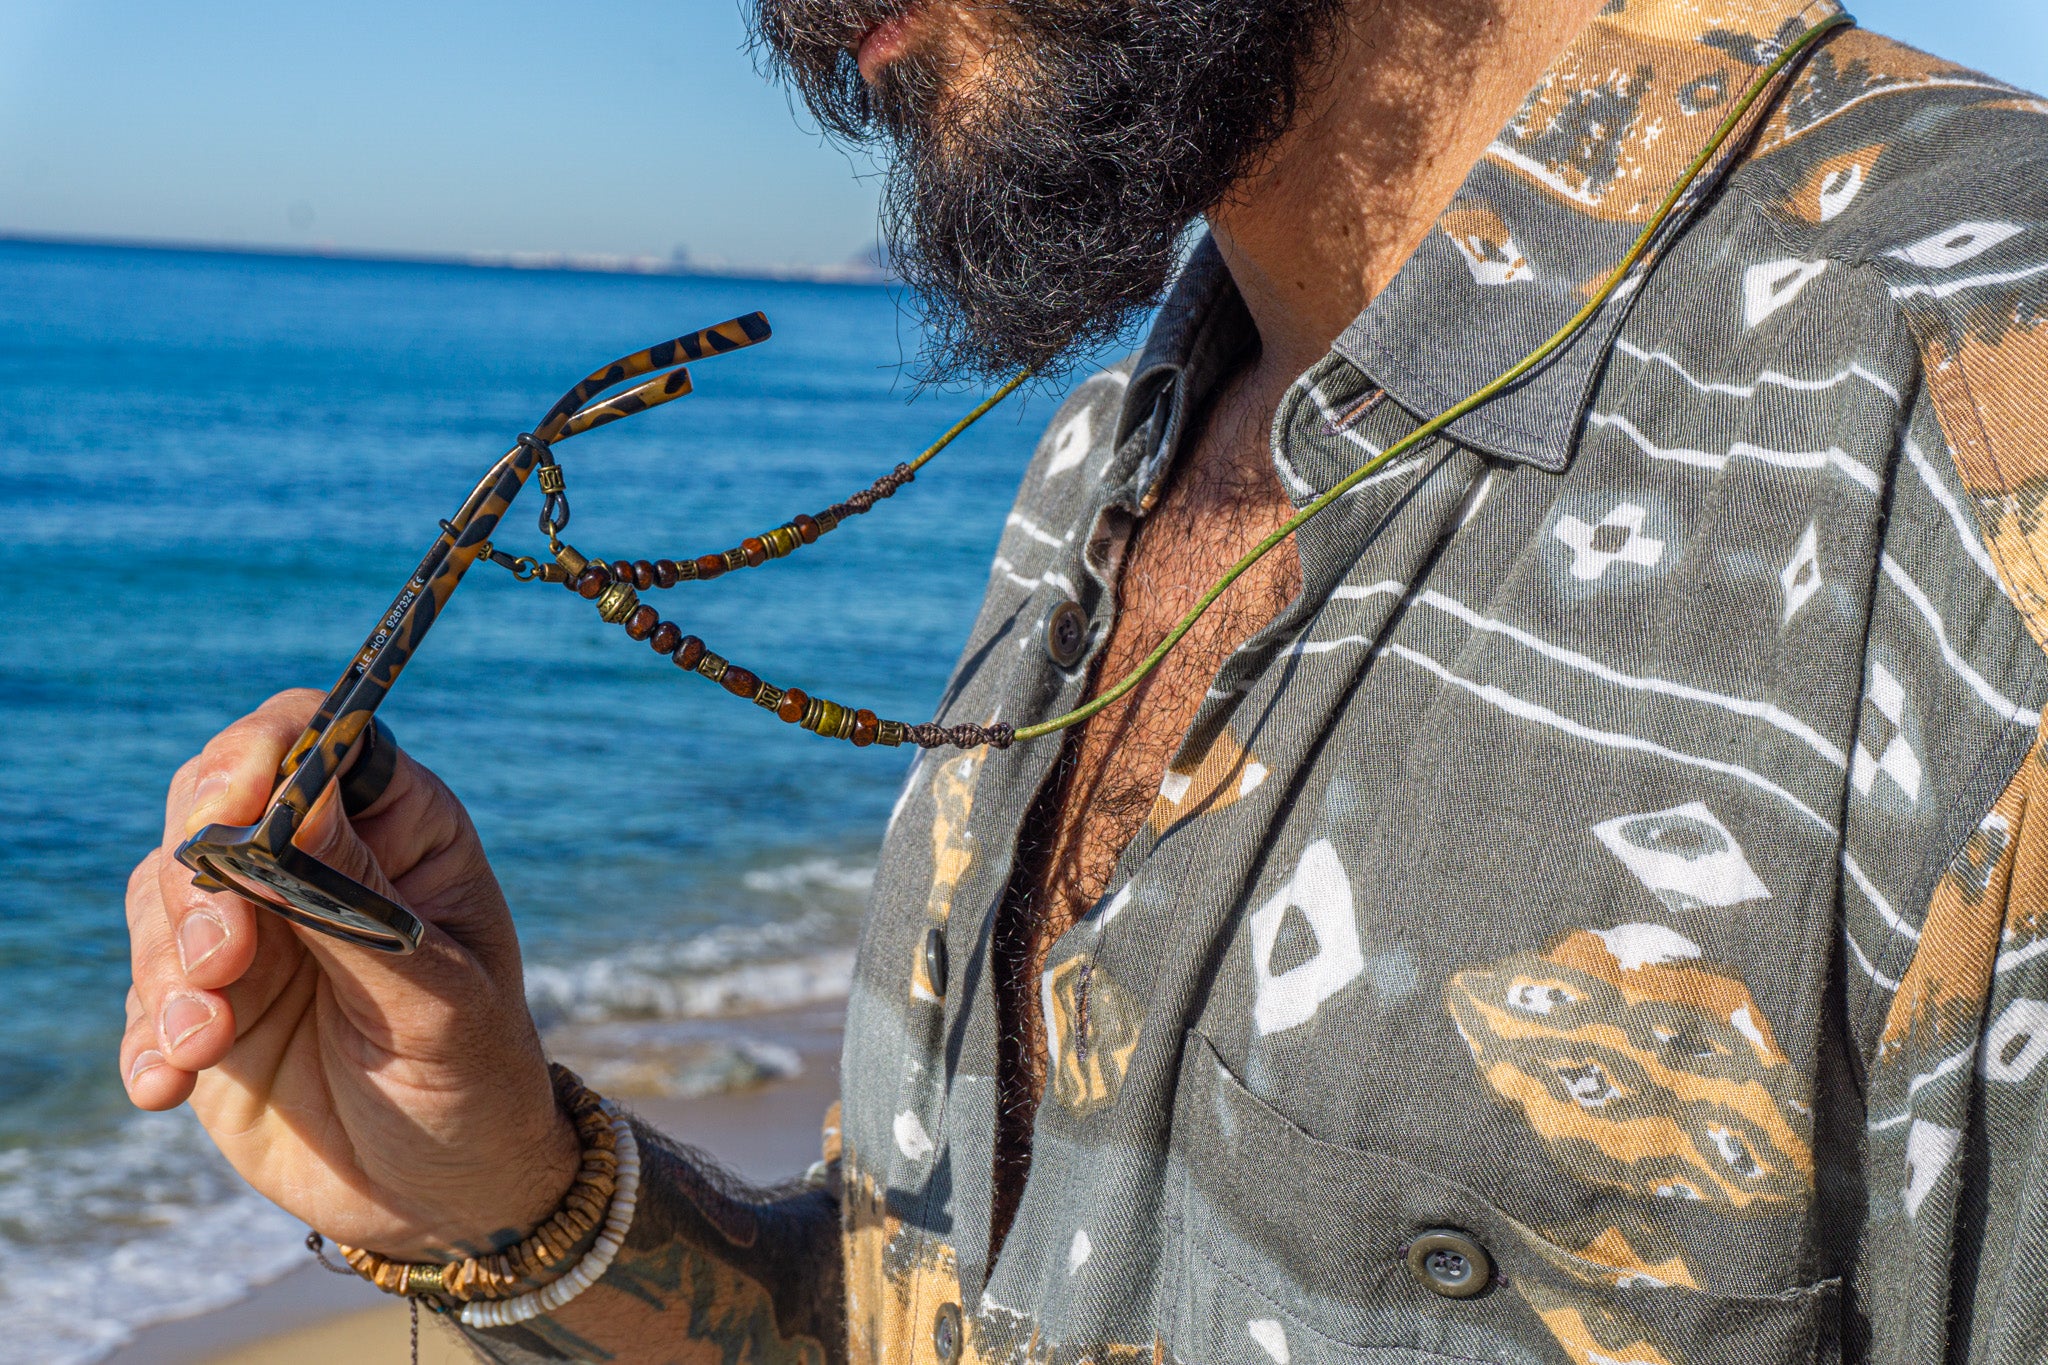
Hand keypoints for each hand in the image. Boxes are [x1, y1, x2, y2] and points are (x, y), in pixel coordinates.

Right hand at [120, 690, 579, 1258]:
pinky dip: (144, 1035)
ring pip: (162, 891)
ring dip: (168, 965)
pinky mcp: (207, 1003)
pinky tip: (168, 1086)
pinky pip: (143, 990)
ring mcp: (256, 930)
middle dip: (198, 876)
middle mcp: (317, 861)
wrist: (444, 1192)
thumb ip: (359, 906)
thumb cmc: (474, 1079)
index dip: (265, 750)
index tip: (236, 803)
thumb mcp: (437, 998)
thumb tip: (293, 803)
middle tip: (223, 962)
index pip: (318, 737)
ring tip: (206, 1042)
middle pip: (212, 801)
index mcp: (399, 832)